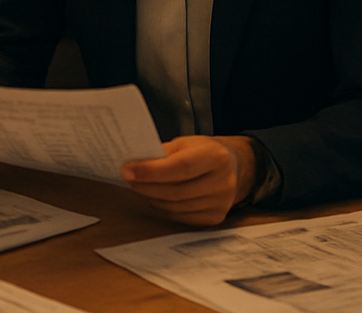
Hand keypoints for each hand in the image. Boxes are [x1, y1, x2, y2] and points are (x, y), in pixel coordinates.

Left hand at [121, 135, 255, 225]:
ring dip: (152, 197)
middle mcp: (223, 182)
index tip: (127, 170)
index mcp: (216, 157)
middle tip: (129, 179)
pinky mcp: (215, 218)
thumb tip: (134, 165)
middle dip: (146, 186)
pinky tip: (156, 197)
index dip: (150, 171)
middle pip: (176, 191)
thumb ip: (163, 153)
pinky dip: (164, 208)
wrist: (234, 167)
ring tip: (140, 187)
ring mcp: (221, 203)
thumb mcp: (187, 143)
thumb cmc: (205, 152)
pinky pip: (181, 217)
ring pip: (175, 207)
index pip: (179, 167)